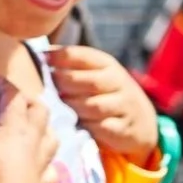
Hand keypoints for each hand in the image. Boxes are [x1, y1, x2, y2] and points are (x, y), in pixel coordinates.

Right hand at [0, 75, 57, 182]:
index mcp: (15, 127)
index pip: (12, 95)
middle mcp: (32, 142)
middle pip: (39, 112)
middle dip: (26, 102)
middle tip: (8, 101)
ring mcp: (39, 166)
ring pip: (51, 140)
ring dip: (43, 131)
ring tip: (31, 130)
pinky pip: (50, 176)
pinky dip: (47, 169)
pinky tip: (40, 170)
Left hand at [46, 45, 159, 160]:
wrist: (140, 120)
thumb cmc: (106, 92)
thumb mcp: (95, 72)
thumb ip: (72, 63)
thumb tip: (42, 53)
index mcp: (107, 64)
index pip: (81, 55)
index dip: (59, 57)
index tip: (43, 60)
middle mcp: (118, 81)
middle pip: (86, 81)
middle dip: (64, 84)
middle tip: (51, 87)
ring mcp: (124, 105)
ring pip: (92, 106)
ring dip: (73, 107)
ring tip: (62, 105)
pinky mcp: (124, 128)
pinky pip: (100, 127)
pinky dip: (86, 125)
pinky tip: (78, 123)